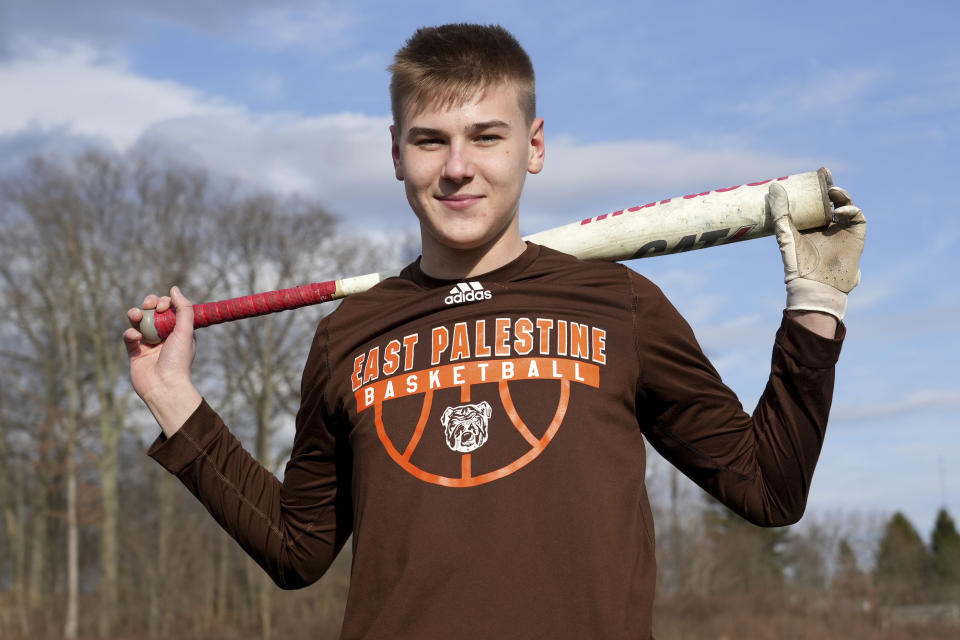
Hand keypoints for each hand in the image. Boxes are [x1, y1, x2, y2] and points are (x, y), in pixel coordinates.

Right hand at [124, 286, 201, 436]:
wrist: (164, 387)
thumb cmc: (178, 360)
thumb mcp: (186, 331)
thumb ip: (183, 309)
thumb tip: (174, 288)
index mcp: (178, 330)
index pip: (169, 308)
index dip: (165, 302)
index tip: (164, 306)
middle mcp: (163, 335)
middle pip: (153, 311)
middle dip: (149, 303)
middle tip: (149, 304)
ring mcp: (148, 343)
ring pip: (138, 322)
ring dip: (135, 314)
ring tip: (137, 316)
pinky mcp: (135, 352)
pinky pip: (129, 337)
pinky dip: (130, 334)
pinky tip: (136, 339)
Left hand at [769, 169, 866, 319]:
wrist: (815, 284)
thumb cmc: (798, 262)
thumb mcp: (785, 233)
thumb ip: (780, 211)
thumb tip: (774, 186)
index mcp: (810, 224)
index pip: (815, 200)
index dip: (817, 186)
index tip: (816, 173)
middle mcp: (827, 225)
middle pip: (831, 200)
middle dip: (830, 186)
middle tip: (825, 175)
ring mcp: (842, 230)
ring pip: (846, 205)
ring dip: (841, 196)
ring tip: (833, 192)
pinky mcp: (856, 236)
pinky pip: (857, 217)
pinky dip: (850, 210)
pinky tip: (840, 212)